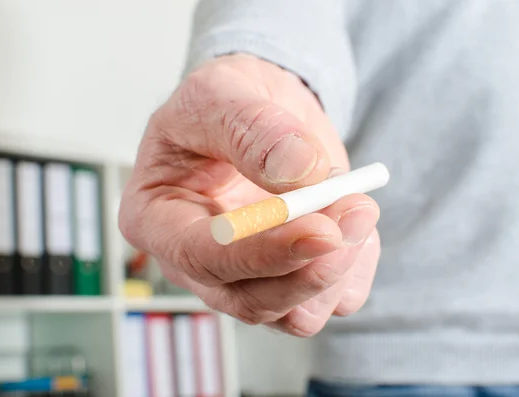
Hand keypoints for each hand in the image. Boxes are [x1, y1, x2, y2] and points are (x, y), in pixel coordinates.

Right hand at [118, 54, 380, 336]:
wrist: (263, 111)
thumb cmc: (224, 102)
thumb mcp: (223, 91)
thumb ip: (255, 128)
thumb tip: (301, 174)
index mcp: (158, 219)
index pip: (202, 257)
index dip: (263, 252)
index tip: (322, 230)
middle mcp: (199, 263)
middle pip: (252, 301)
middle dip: (312, 266)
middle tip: (360, 210)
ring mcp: (246, 279)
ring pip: (297, 315)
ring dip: (340, 265)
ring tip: (356, 202)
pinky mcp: (291, 281)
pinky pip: (333, 300)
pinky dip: (356, 265)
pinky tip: (351, 219)